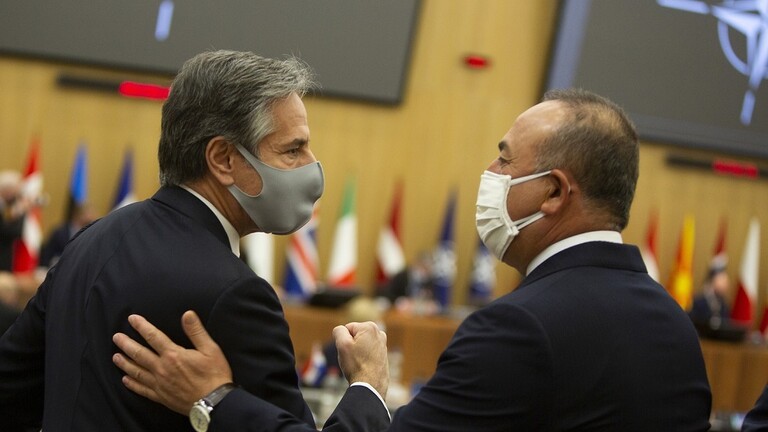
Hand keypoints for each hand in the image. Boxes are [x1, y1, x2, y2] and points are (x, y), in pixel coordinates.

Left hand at [112, 310, 232, 413]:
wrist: (214, 402)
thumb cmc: (214, 375)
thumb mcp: (210, 349)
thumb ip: (196, 331)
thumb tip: (187, 314)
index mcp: (173, 355)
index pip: (154, 337)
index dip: (142, 326)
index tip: (132, 319)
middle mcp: (162, 369)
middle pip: (139, 354)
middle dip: (126, 344)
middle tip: (116, 337)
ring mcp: (160, 384)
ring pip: (137, 371)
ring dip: (125, 363)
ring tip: (115, 356)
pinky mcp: (161, 396)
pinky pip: (142, 389)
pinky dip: (132, 384)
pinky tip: (125, 380)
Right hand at [333, 321, 388, 398]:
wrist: (371, 386)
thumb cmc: (357, 365)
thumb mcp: (342, 344)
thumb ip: (339, 331)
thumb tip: (341, 330)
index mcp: (370, 327)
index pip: (346, 329)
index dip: (343, 341)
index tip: (349, 352)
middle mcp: (379, 333)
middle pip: (354, 336)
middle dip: (350, 345)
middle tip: (353, 358)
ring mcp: (382, 344)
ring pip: (360, 344)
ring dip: (356, 352)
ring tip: (358, 363)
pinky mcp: (383, 354)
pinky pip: (366, 352)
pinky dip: (363, 358)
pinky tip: (364, 366)